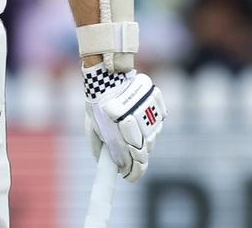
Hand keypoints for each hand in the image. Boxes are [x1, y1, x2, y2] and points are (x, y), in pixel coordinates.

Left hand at [83, 67, 165, 182]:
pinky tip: (141, 120)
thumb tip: (110, 166)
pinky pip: (159, 120)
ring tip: (133, 134)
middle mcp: (132, 117)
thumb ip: (101, 147)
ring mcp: (146, 107)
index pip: (131, 158)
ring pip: (152, 136)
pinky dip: (152, 125)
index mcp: (114, 126)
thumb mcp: (93, 127)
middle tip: (132, 159)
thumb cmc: (98, 103)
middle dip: (138, 158)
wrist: (107, 74)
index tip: (130, 177)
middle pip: (144, 150)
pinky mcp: (155, 98)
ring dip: (145, 141)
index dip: (133, 172)